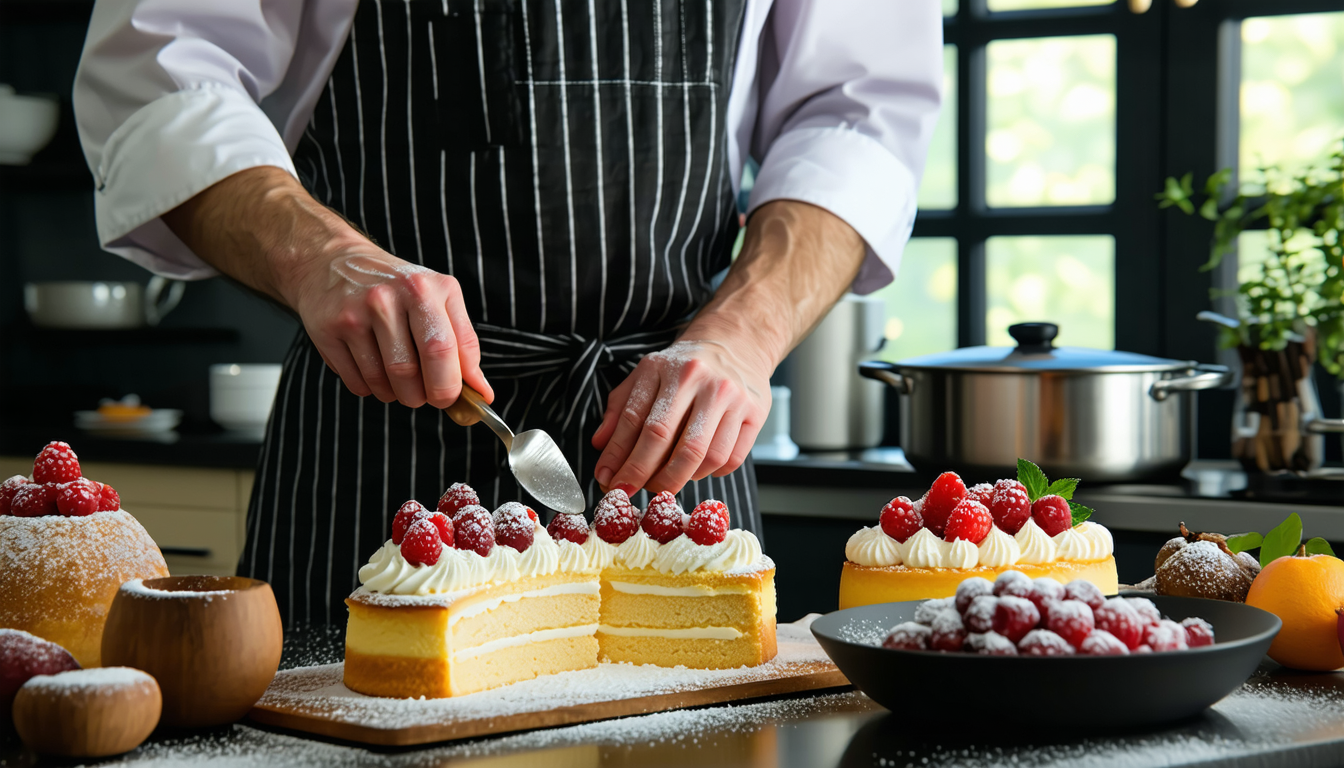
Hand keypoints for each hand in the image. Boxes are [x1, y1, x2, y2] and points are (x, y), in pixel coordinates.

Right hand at [293, 248, 492, 409]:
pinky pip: (357, 382)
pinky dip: (371, 388)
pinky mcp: (327, 331)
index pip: (444, 350)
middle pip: (410, 371)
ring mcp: (353, 314)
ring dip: (396, 394)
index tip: (453, 397)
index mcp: (424, 289)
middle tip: (425, 396)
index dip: (451, 385)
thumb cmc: (396, 286)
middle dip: (423, 396)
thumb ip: (464, 344)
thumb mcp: (438, 299)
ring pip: (382, 382)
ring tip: (399, 380)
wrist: (332, 261)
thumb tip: (482, 392)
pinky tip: (373, 368)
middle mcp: (387, 299)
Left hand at [591, 339, 770, 494]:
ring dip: (679, 479)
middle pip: (667, 440)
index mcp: (664, 368)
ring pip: (702, 456)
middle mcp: (698, 379)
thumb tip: (600, 445)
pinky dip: (711, 473)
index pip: (634, 420)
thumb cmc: (683, 367)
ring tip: (666, 480)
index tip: (607, 481)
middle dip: (644, 475)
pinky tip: (698, 468)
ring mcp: (730, 396)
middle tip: (632, 492)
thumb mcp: (646, 376)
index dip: (618, 456)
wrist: (736, 343)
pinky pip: (730, 459)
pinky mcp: (755, 412)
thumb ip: (620, 408)